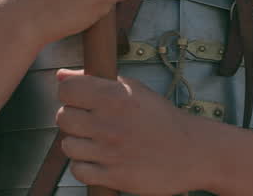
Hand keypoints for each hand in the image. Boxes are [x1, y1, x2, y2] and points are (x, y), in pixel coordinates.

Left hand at [55, 69, 208, 194]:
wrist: (191, 151)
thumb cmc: (163, 119)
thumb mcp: (135, 90)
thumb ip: (97, 80)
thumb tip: (61, 76)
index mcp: (115, 96)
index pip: (67, 90)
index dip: (70, 93)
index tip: (80, 99)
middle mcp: (108, 123)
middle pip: (62, 117)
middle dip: (73, 118)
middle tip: (90, 121)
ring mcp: (109, 152)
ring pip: (68, 145)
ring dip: (79, 143)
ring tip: (96, 141)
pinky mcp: (112, 176)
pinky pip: (78, 171)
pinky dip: (84, 166)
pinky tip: (99, 159)